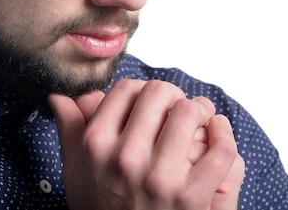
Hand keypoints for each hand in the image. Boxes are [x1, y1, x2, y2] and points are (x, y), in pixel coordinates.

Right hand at [48, 79, 244, 209]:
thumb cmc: (99, 208)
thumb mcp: (75, 171)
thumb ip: (70, 129)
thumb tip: (62, 95)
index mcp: (96, 145)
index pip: (127, 88)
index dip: (141, 90)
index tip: (149, 103)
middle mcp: (126, 158)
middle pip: (160, 92)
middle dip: (172, 96)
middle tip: (176, 108)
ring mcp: (159, 177)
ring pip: (190, 111)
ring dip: (200, 110)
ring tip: (200, 118)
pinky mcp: (190, 196)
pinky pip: (220, 149)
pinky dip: (224, 133)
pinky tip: (218, 131)